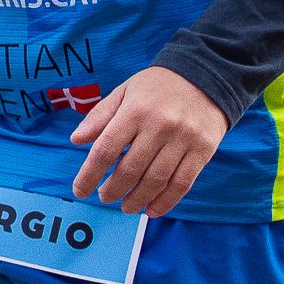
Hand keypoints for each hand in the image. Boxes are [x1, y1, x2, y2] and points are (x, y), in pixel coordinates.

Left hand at [69, 67, 226, 217]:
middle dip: (113, 190)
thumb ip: (99, 116)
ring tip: (126, 207)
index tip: (80, 190)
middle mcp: (159, 125)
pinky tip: (151, 208)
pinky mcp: (203, 150)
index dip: (89, 174)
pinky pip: (182, 183)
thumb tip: (76, 140)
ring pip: (156, 181)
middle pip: (130, 170)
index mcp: (135, 110)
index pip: (105, 149)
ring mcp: (184, 139)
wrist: (208, 74)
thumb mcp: (125, 91)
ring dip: (137, 199)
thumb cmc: (158, 87)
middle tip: (105, 197)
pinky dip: (165, 202)